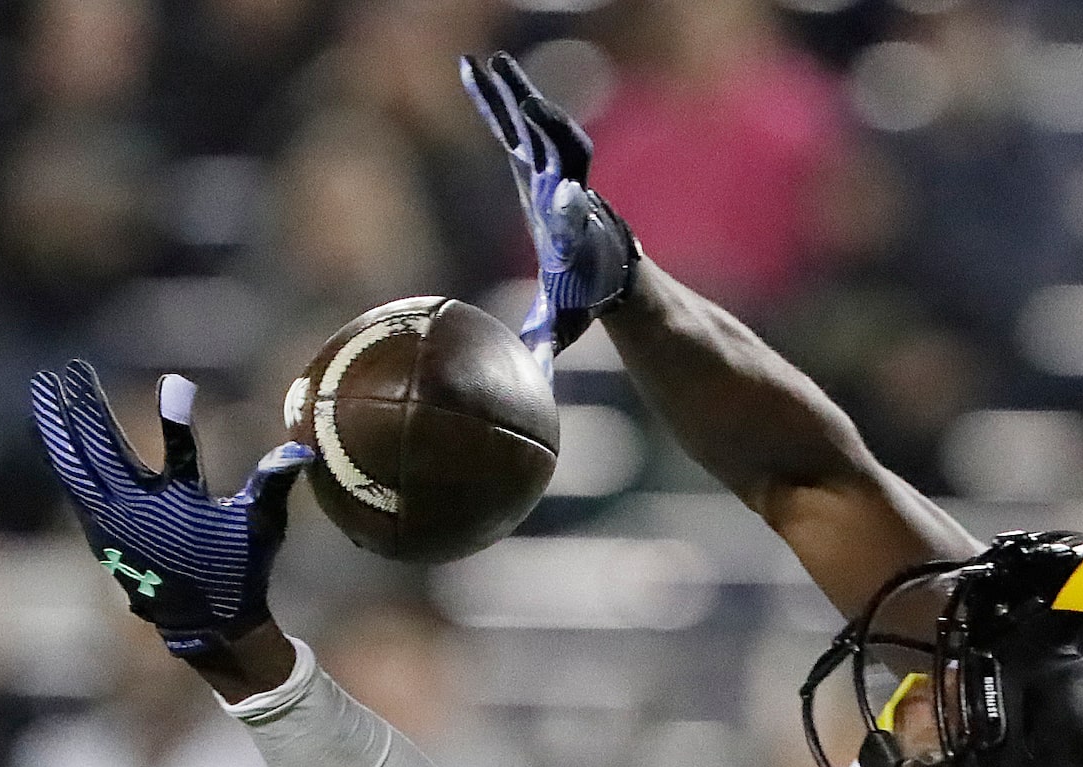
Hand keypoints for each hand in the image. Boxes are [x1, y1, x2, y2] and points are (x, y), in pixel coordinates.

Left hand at [29, 364, 311, 660]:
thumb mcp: (260, 525)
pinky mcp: (99, 534)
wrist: (207, 624)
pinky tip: (51, 434)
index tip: (147, 379)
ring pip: (73, 468)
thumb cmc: (238, 570)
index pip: (155, 451)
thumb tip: (298, 449)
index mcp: (169, 509)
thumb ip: (271, 482)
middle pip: (96, 452)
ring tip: (42, 391)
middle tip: (64, 372)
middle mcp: (130, 517)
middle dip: (80, 409)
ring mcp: (108, 527)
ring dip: (57, 428)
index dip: (151, 414)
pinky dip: (60, 456)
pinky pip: (72, 486)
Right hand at [461, 49, 638, 372]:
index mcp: (566, 224)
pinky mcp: (534, 163)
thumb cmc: (583, 299)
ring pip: (532, 123)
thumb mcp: (560, 325)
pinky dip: (496, 99)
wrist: (606, 272)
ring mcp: (549, 170)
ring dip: (510, 94)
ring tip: (484, 66)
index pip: (565, 201)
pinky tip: (475, 73)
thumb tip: (533, 384)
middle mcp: (561, 188)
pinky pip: (514, 123)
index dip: (559, 191)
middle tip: (507, 88)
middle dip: (530, 116)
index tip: (550, 175)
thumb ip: (543, 347)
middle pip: (549, 143)